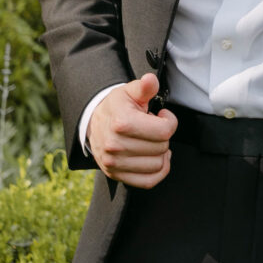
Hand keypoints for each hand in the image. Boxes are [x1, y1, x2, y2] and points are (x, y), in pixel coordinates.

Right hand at [88, 72, 176, 187]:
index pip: (165, 131)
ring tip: (151, 141)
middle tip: (152, 129)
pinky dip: (158, 171)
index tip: (161, 116)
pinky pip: (148, 181)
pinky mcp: (116, 175)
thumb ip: (144, 86)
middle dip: (162, 137)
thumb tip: (151, 80)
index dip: (170, 121)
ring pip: (158, 165)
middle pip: (162, 147)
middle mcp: (116, 145)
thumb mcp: (129, 92)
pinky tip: (155, 158)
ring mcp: (114, 163)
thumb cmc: (116, 107)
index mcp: (122, 123)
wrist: (93, 122)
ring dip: (160, 153)